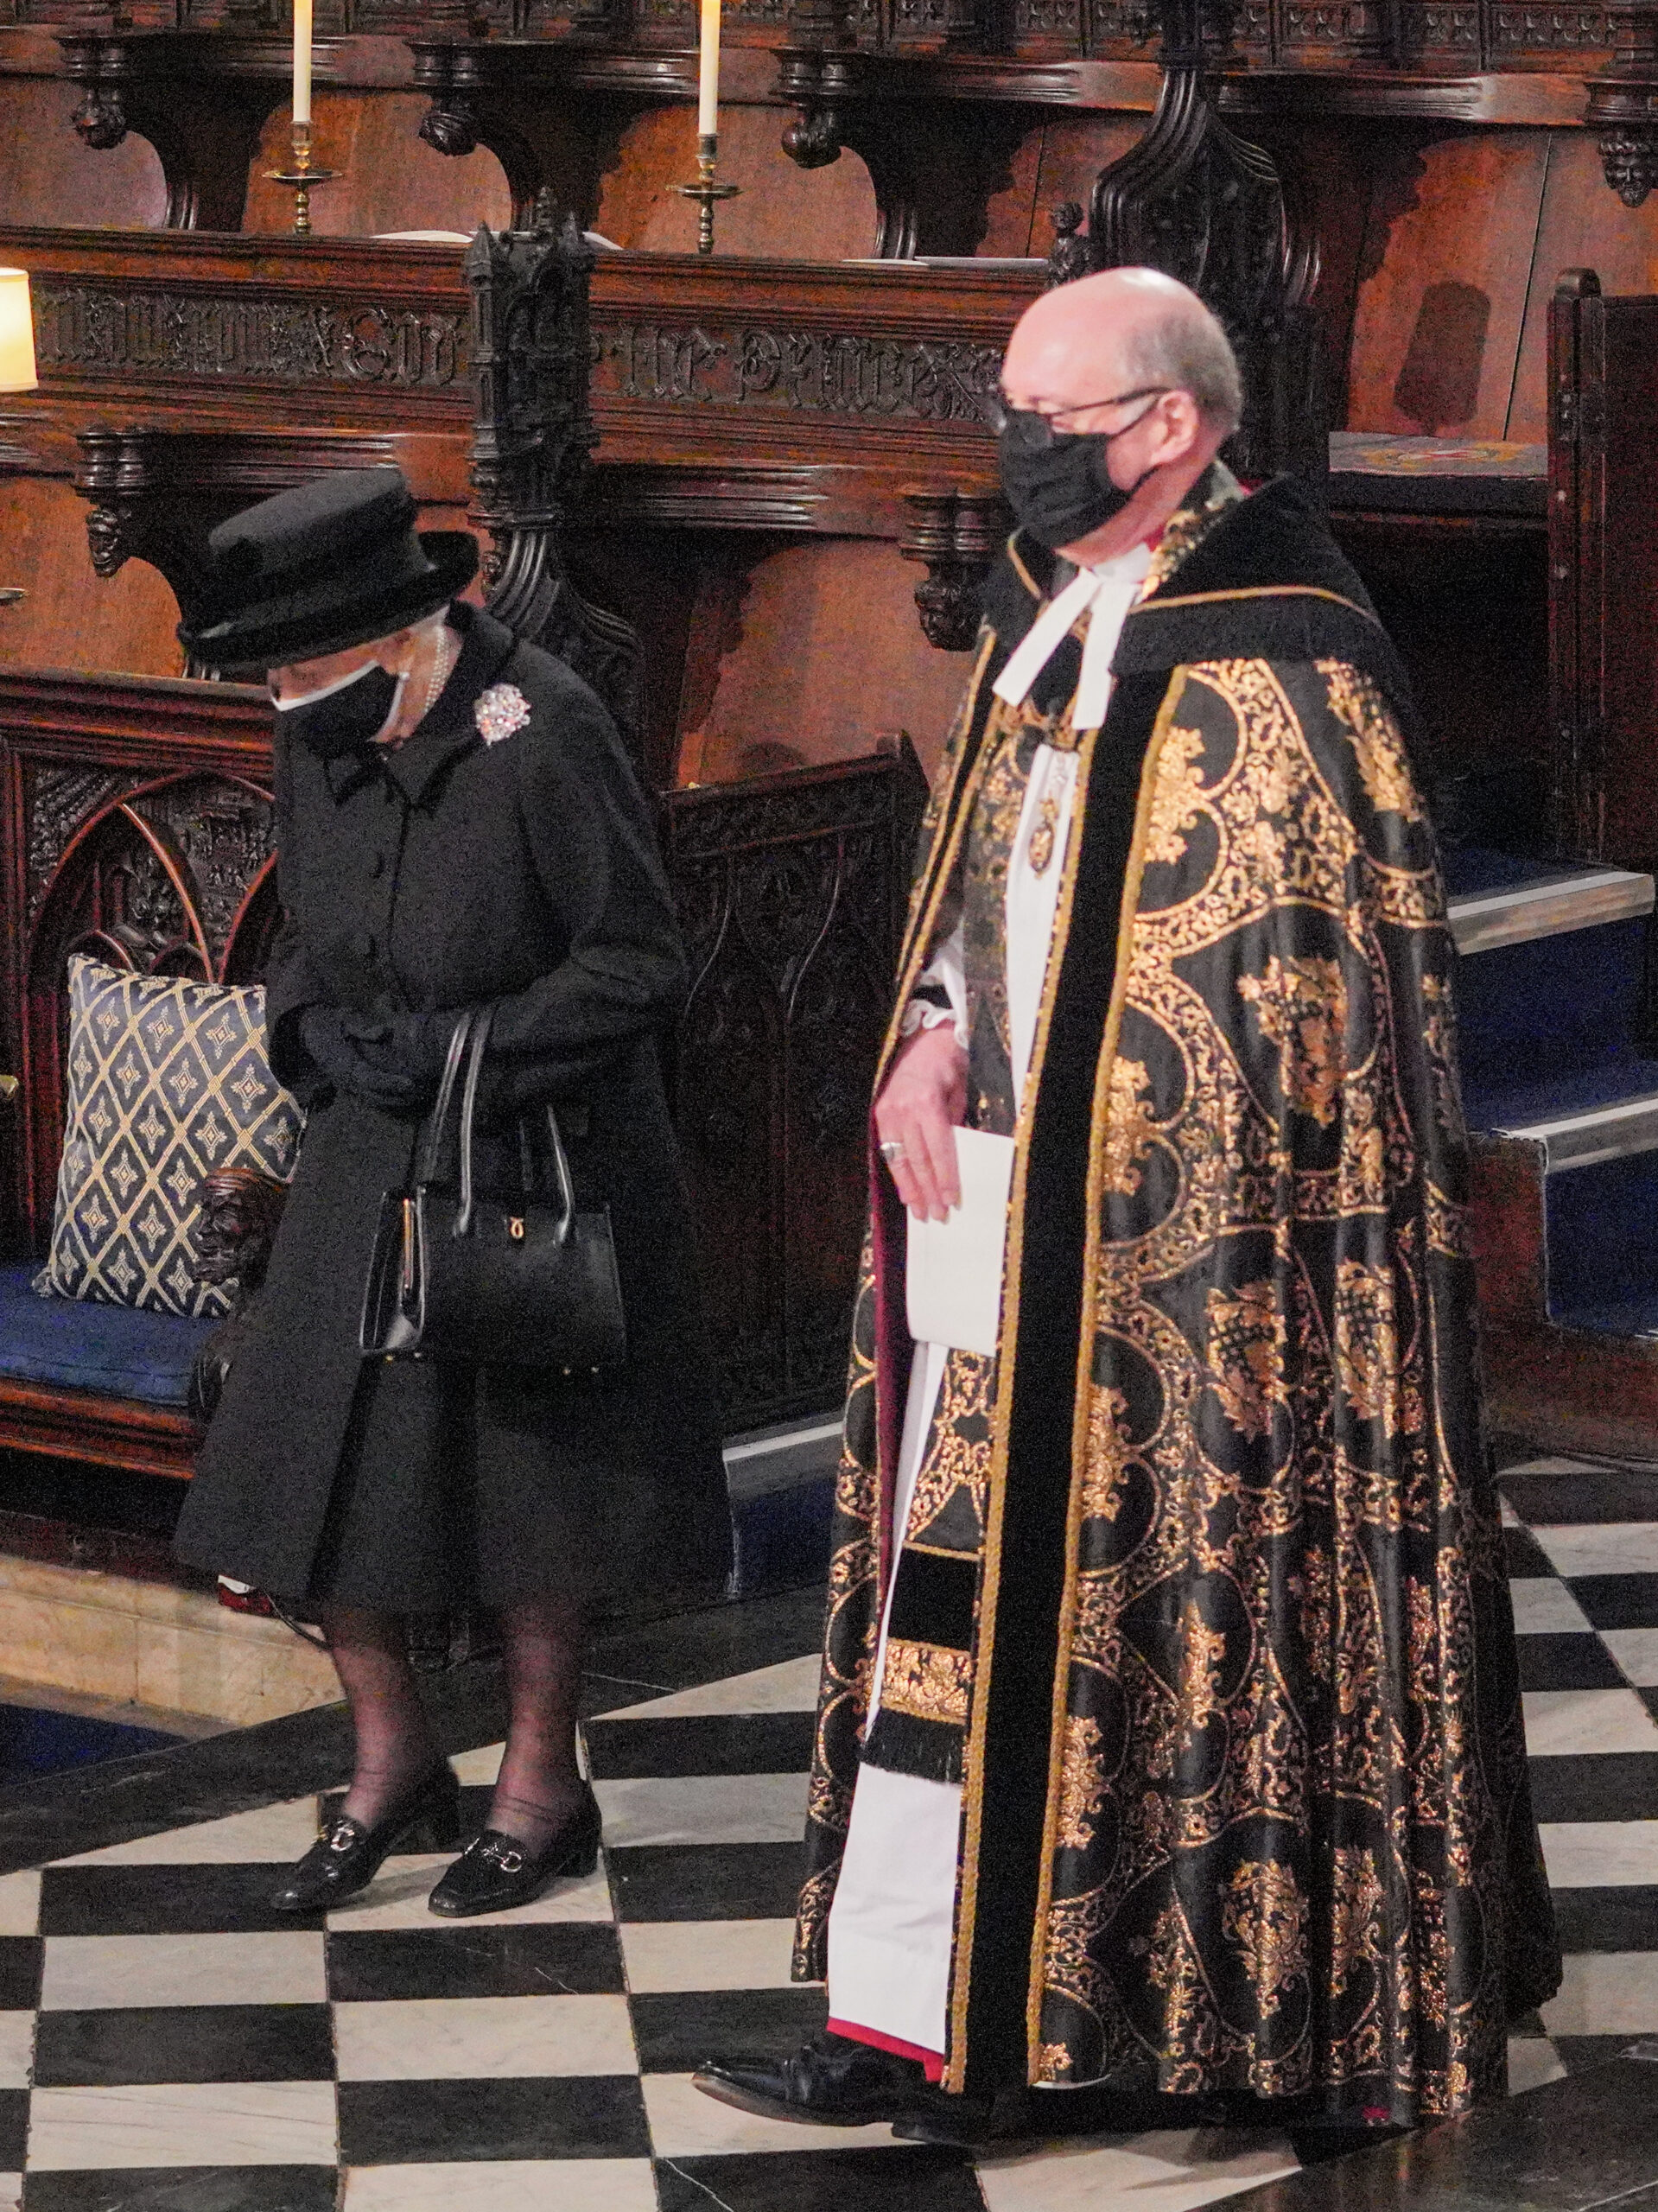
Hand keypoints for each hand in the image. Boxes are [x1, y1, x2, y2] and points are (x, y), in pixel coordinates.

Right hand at [297, 1006, 416, 1111]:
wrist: (311, 1031)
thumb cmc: (332, 1022)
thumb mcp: (344, 1017)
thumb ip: (361, 1026)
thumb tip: (382, 1032)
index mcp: (341, 1061)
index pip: (368, 1077)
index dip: (389, 1082)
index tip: (409, 1083)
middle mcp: (342, 1078)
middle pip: (372, 1094)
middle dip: (396, 1096)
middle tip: (421, 1092)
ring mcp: (344, 1084)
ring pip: (371, 1099)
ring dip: (394, 1101)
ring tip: (417, 1096)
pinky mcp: (348, 1086)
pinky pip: (368, 1097)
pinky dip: (386, 1099)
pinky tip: (404, 1097)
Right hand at [875, 1024, 967, 1221]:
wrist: (925, 1037)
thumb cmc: (949, 1064)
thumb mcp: (959, 1094)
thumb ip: (953, 1127)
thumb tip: (953, 1163)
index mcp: (927, 1103)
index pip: (938, 1151)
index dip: (945, 1178)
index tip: (952, 1201)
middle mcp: (904, 1109)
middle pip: (918, 1160)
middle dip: (929, 1191)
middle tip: (937, 1216)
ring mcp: (888, 1111)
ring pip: (900, 1159)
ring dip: (911, 1188)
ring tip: (920, 1211)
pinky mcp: (879, 1113)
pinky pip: (889, 1149)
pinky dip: (897, 1172)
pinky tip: (905, 1191)